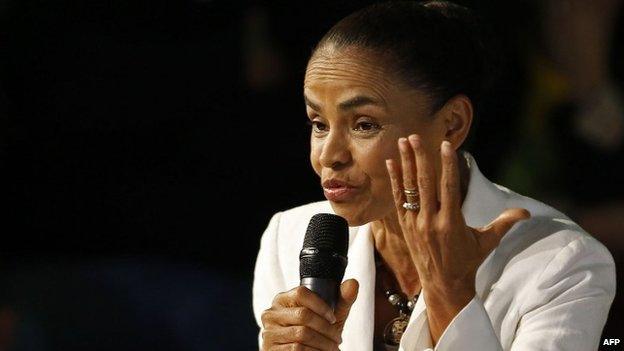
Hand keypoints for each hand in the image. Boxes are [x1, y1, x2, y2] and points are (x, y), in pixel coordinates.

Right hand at [260, 279, 358, 350]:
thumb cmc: (317, 332)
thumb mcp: (331, 316)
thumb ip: (342, 299)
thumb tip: (353, 283)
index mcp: (283, 299)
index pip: (301, 293)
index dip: (321, 306)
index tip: (333, 318)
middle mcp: (271, 313)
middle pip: (303, 315)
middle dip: (326, 329)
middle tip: (337, 339)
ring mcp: (268, 332)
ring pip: (301, 334)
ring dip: (323, 344)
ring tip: (333, 348)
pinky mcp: (270, 350)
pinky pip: (295, 350)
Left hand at [385, 135, 529, 342]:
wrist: (443, 286)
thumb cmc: (468, 262)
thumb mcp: (487, 243)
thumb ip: (504, 223)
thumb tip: (527, 212)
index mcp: (451, 223)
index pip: (448, 187)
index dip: (446, 165)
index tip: (444, 145)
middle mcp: (430, 222)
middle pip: (424, 183)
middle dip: (419, 158)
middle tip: (414, 136)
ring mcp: (415, 224)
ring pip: (409, 189)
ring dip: (405, 164)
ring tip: (402, 142)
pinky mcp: (405, 226)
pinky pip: (398, 200)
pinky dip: (394, 181)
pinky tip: (391, 163)